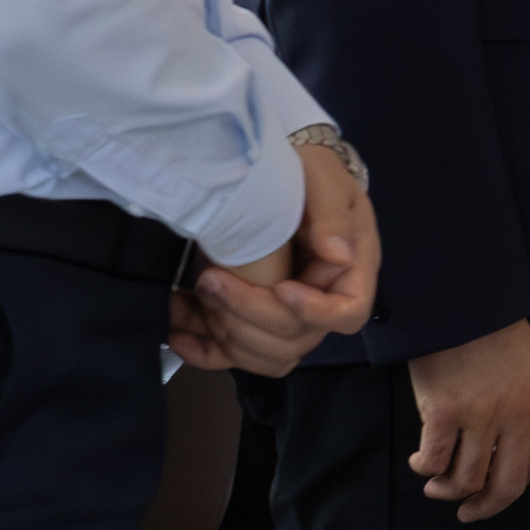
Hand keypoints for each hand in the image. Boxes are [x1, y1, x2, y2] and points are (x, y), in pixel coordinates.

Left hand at [167, 131, 381, 375]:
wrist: (286, 174)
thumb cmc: (312, 174)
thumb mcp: (324, 180)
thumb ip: (331, 214)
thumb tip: (338, 254)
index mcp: (351, 270)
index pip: (348, 312)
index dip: (316, 312)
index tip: (281, 287)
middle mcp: (322, 301)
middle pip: (297, 339)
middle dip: (250, 314)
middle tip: (211, 280)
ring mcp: (288, 317)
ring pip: (266, 356)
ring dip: (225, 335)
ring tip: (193, 296)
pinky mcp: (253, 322)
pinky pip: (235, 355)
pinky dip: (204, 351)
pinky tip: (179, 330)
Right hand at [405, 318, 529, 522]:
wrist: (464, 301)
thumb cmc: (496, 334)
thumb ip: (526, 411)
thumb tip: (503, 454)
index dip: (518, 483)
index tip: (499, 484)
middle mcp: (519, 416)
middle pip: (509, 486)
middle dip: (485, 507)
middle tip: (468, 512)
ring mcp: (482, 415)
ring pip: (467, 480)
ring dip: (448, 491)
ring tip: (436, 486)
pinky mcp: (445, 411)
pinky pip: (434, 460)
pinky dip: (424, 468)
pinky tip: (419, 462)